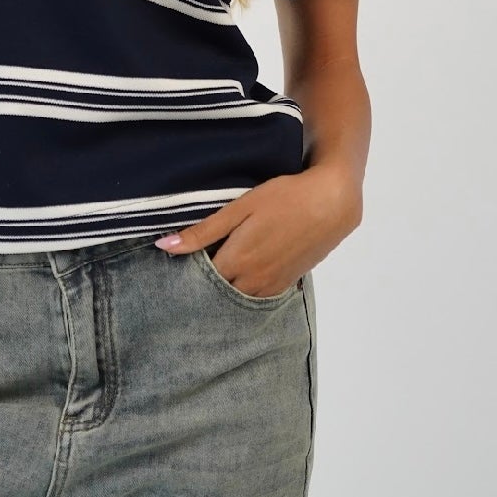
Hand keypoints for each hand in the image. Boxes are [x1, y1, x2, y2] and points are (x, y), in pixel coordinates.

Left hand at [154, 162, 364, 295]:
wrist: (332, 202)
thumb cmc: (284, 198)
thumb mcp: (240, 208)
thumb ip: (203, 231)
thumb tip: (165, 247)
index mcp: (236, 262)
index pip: (199, 281)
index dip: (187, 273)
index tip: (178, 264)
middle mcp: (253, 281)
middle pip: (218, 293)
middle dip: (205, 284)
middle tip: (196, 267)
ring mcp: (273, 285)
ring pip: (239, 298)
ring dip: (227, 288)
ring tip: (220, 268)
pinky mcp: (289, 283)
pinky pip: (260, 295)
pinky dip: (248, 288)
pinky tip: (245, 272)